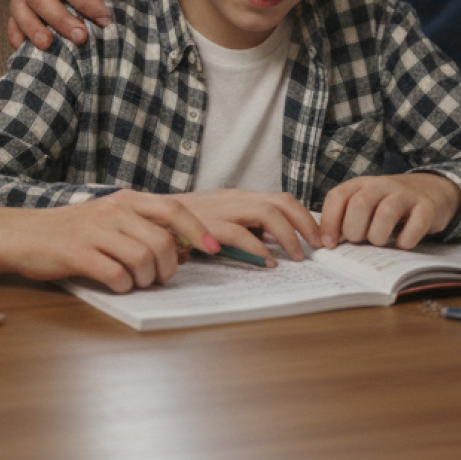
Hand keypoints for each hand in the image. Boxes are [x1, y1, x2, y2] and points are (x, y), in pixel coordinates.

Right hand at [0, 189, 215, 292]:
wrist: (22, 234)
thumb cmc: (71, 232)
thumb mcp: (110, 220)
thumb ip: (142, 227)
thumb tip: (181, 248)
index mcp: (126, 200)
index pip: (173, 210)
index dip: (198, 230)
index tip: (213, 248)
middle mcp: (114, 211)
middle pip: (162, 242)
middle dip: (167, 267)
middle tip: (158, 278)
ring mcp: (96, 231)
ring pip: (142, 259)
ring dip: (144, 279)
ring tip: (133, 281)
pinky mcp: (78, 253)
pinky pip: (116, 275)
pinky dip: (122, 286)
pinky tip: (114, 284)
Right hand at [7, 0, 132, 48]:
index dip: (83, 1)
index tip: (104, 19)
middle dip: (59, 19)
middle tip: (82, 37)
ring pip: (19, 7)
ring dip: (33, 29)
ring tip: (48, 45)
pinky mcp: (19, 2)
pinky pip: (12, 20)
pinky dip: (17, 35)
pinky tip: (28, 49)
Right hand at [166, 189, 322, 262]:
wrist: (143, 216)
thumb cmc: (181, 225)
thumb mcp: (218, 223)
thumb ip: (244, 228)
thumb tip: (274, 242)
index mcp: (238, 198)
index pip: (281, 200)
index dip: (304, 217)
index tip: (318, 238)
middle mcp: (233, 199)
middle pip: (281, 201)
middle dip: (305, 223)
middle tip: (318, 246)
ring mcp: (221, 209)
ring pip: (266, 212)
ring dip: (287, 235)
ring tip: (297, 256)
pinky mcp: (206, 225)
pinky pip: (238, 232)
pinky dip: (257, 247)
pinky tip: (266, 262)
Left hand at [318, 173, 460, 249]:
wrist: (432, 189)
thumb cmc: (389, 204)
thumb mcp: (365, 204)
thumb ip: (345, 219)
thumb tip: (325, 243)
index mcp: (361, 184)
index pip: (337, 197)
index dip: (329, 223)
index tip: (329, 244)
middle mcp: (381, 185)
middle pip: (359, 204)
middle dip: (354, 230)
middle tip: (360, 241)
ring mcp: (406, 194)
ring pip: (385, 213)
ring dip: (378, 235)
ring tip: (379, 241)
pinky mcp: (427, 207)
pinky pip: (415, 225)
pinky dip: (406, 240)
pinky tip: (403, 243)